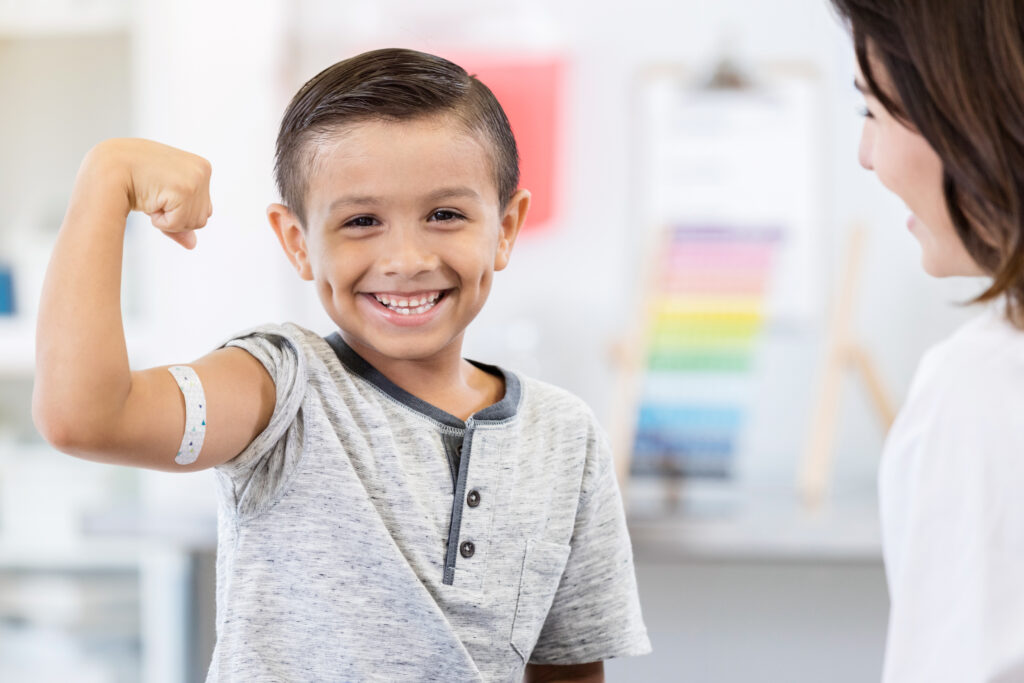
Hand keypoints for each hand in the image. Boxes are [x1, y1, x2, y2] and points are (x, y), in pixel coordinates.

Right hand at [90, 138, 212, 248]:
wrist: (107, 167)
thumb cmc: (133, 179)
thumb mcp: (162, 195)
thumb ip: (181, 217)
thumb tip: (193, 245)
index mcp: (202, 167)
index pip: (204, 209)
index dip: (179, 210)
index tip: (161, 191)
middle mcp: (202, 171)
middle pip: (201, 219)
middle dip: (176, 216)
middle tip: (154, 195)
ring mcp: (195, 179)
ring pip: (193, 224)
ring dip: (168, 218)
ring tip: (151, 196)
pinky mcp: (184, 189)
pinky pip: (178, 223)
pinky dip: (161, 221)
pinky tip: (148, 200)